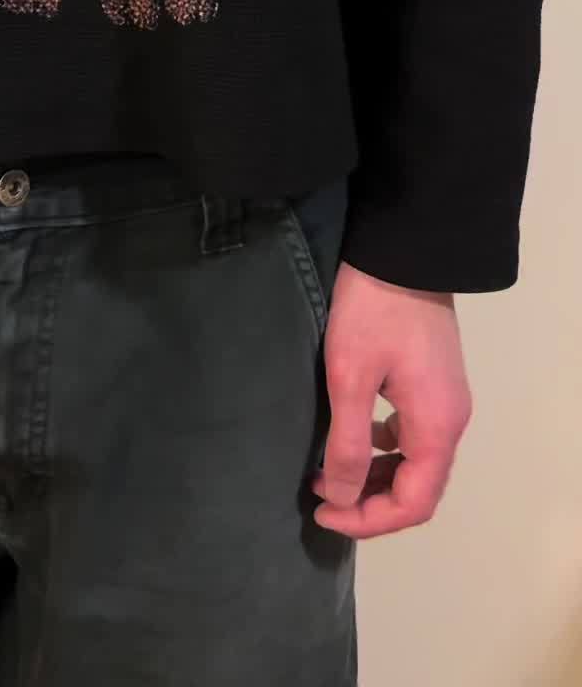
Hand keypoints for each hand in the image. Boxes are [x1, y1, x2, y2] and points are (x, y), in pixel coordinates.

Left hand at [310, 260, 472, 538]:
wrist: (401, 251)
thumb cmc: (372, 312)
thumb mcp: (350, 377)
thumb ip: (348, 444)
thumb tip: (343, 499)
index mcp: (436, 427)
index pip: (413, 503)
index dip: (369, 519)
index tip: (324, 513)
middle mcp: (450, 420)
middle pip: (418, 488)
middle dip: (369, 502)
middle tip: (321, 497)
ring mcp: (445, 400)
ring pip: (415, 461)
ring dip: (374, 476)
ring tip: (328, 472)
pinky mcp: (433, 381)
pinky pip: (412, 434)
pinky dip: (382, 447)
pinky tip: (352, 435)